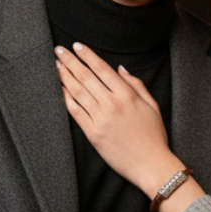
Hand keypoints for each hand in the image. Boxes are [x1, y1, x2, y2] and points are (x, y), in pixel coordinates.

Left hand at [56, 43, 176, 190]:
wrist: (151, 164)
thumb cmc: (154, 136)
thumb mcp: (152, 105)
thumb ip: (136, 85)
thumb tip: (120, 69)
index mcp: (127, 95)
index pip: (102, 69)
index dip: (88, 55)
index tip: (77, 46)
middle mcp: (112, 104)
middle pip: (86, 77)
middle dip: (70, 61)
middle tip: (59, 50)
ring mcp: (101, 119)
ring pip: (78, 92)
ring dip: (65, 76)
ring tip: (56, 65)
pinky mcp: (93, 134)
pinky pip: (76, 112)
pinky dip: (66, 98)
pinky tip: (60, 89)